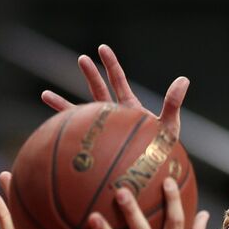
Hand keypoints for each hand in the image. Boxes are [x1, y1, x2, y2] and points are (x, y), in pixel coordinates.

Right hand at [42, 43, 188, 143]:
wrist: (154, 179)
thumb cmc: (163, 156)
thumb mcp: (169, 129)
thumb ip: (172, 104)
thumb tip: (183, 79)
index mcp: (130, 109)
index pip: (118, 81)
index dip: (110, 65)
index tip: (102, 49)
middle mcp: (114, 117)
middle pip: (98, 90)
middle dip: (90, 74)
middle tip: (81, 59)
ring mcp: (103, 132)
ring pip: (80, 114)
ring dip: (63, 104)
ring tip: (45, 95)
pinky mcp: (95, 149)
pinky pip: (74, 141)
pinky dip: (61, 136)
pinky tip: (47, 135)